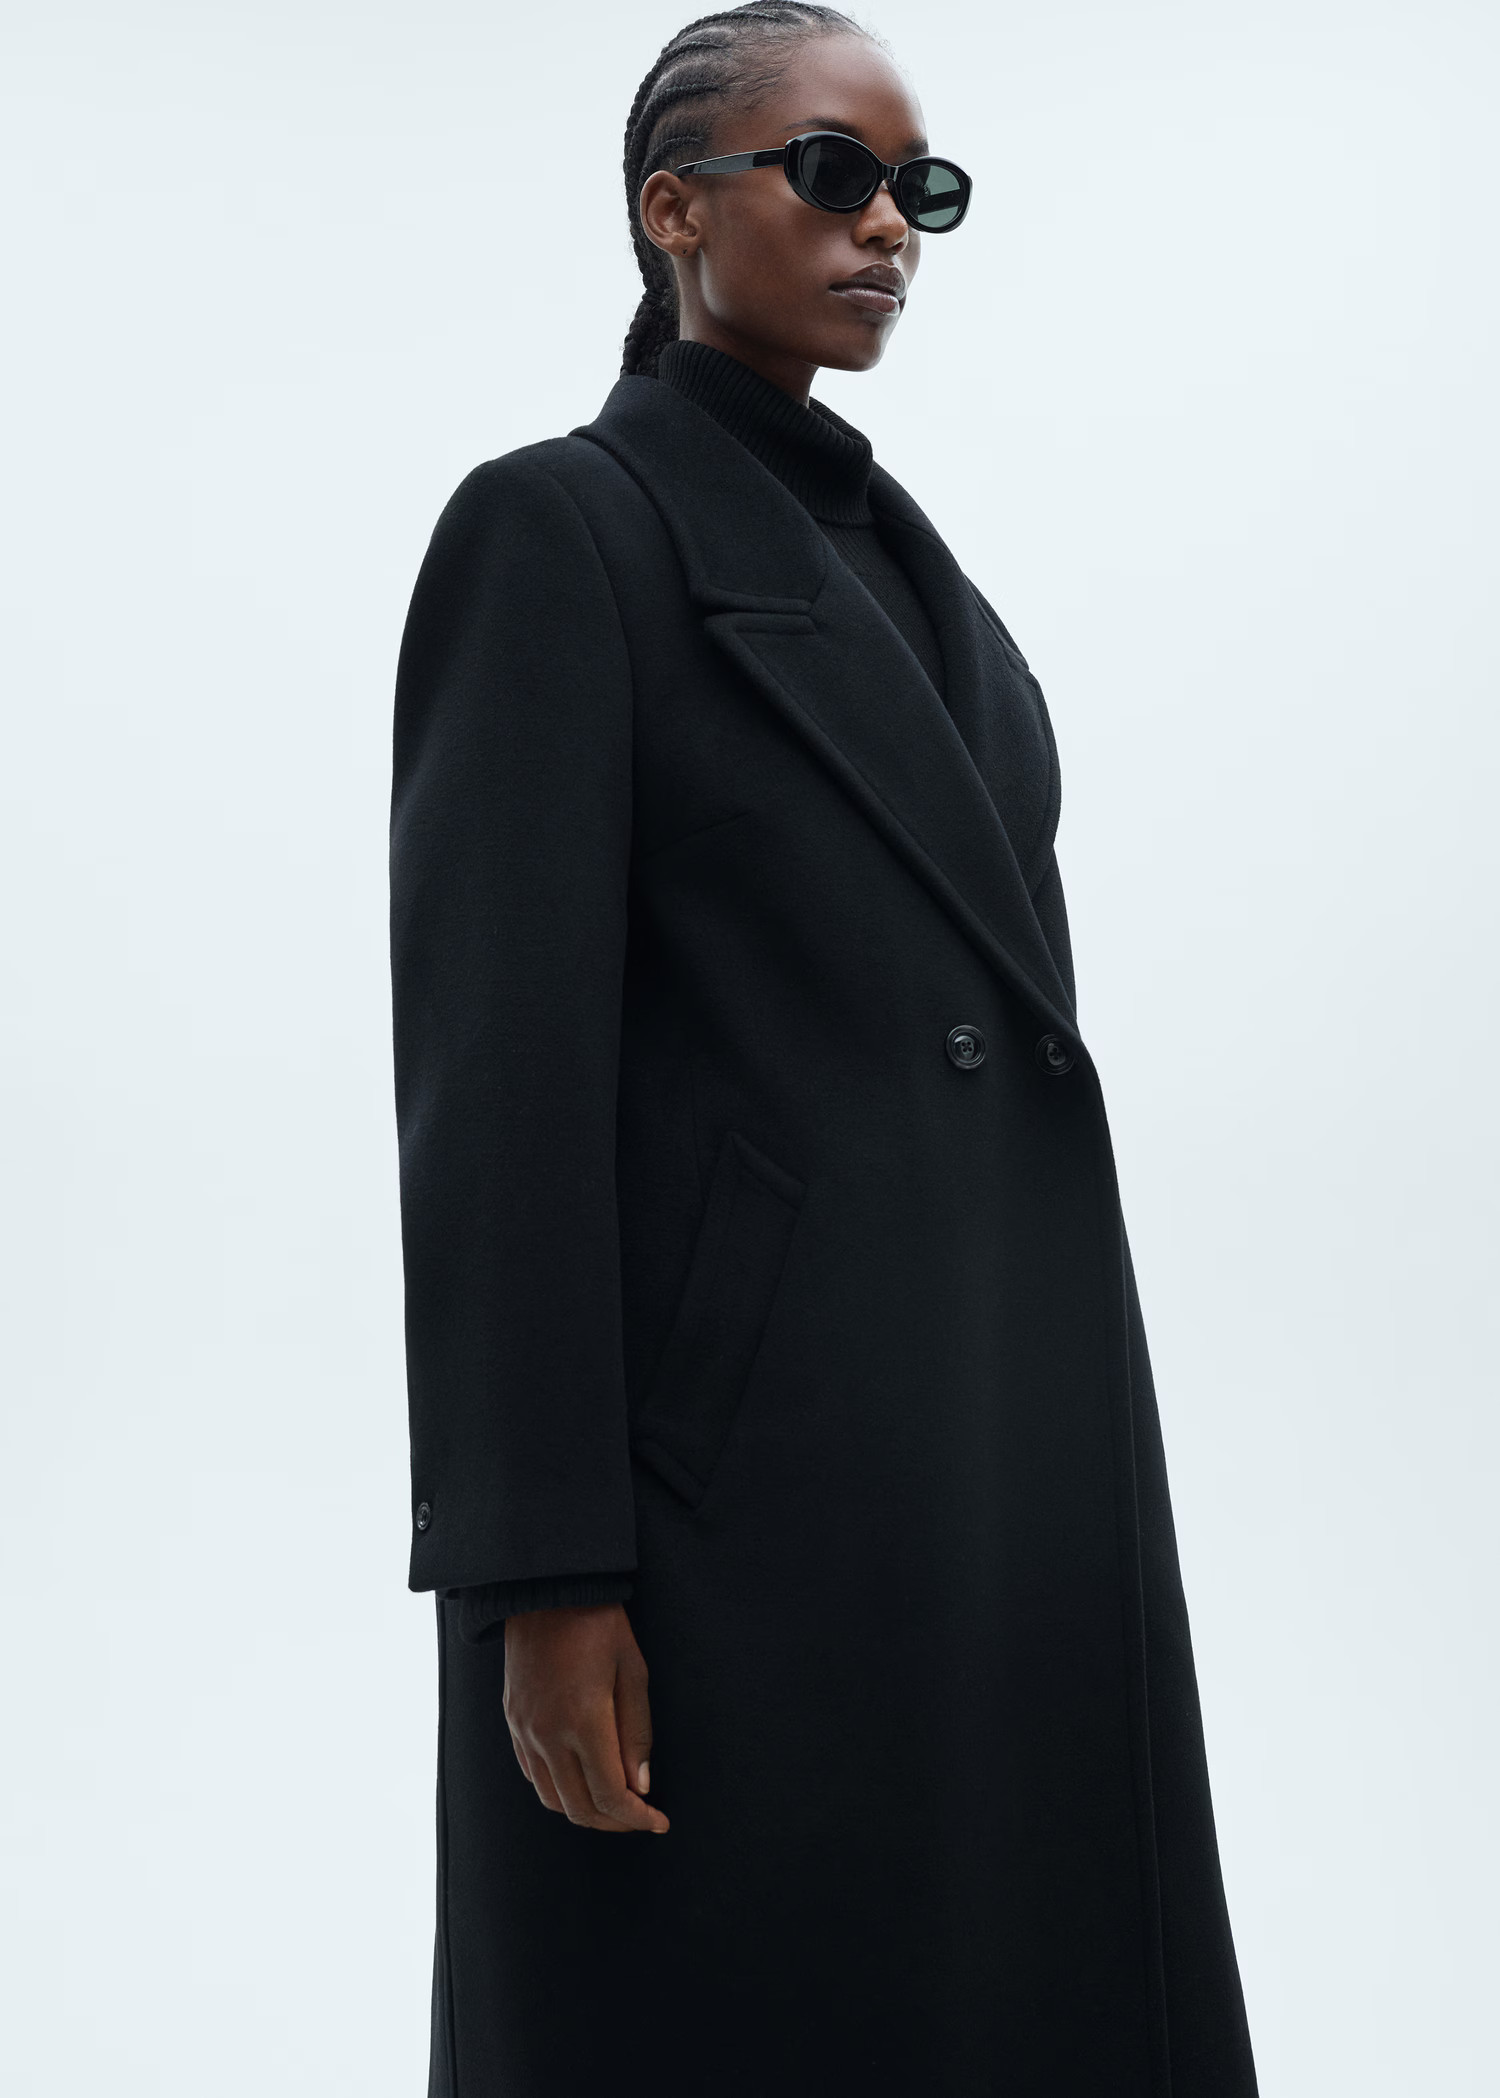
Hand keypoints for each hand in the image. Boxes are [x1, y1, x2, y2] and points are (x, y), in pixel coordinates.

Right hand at [502, 1602, 669, 1832]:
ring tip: (613, 1804)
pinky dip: (558, 1789)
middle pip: (579, 1808)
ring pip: (552, 1798)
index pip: (610, 1795)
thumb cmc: (598, 1623)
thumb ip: (637, 1732)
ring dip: (584, 1810)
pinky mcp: (513, 1721)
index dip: (637, 1818)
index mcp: (583, 1722)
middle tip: (640, 1818)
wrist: (546, 1590)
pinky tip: (579, 1780)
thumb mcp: (633, 1671)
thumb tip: (641, 1785)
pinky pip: (532, 1774)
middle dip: (614, 1823)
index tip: (658, 1821)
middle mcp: (547, 1735)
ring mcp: (525, 1730)